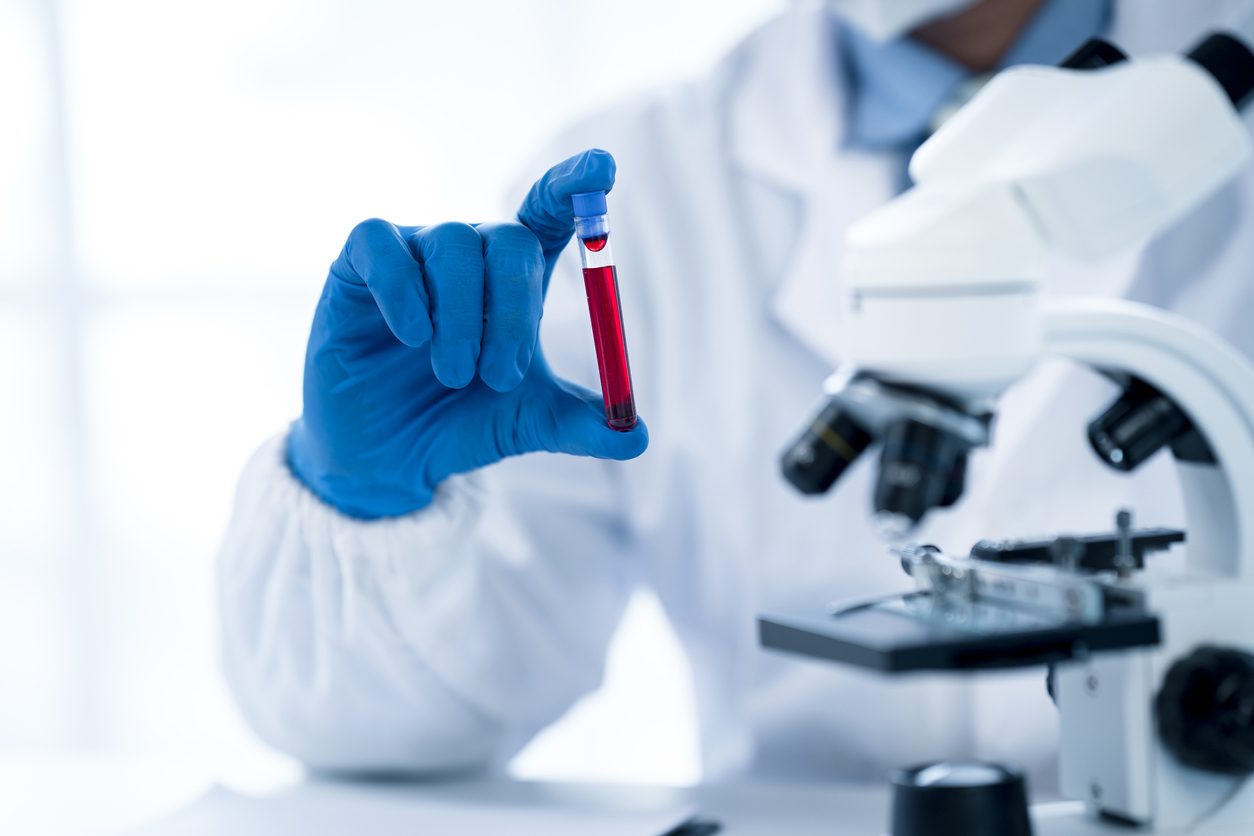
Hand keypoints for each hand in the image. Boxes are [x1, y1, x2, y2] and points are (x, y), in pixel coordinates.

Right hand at [288, 149, 647, 518]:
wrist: (387, 455)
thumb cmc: (462, 422)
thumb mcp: (529, 424)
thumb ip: (582, 424)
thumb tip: (639, 437)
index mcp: (517, 276)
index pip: (550, 210)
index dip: (574, 185)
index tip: (604, 167)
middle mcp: (470, 253)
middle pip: (508, 239)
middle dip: (513, 309)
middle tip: (501, 376)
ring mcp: (413, 252)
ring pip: (452, 246)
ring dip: (462, 318)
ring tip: (456, 376)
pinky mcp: (357, 264)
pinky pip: (383, 247)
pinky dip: (403, 291)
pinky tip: (411, 337)